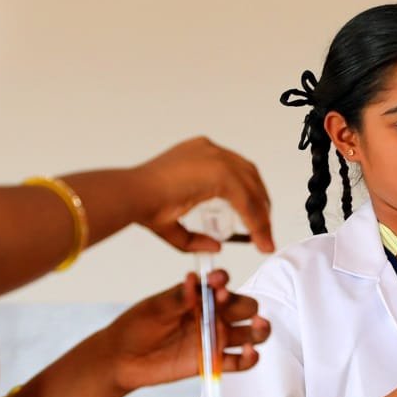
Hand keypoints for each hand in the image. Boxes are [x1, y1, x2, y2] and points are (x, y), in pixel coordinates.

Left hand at [101, 268, 269, 393]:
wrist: (122, 358)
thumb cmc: (136, 326)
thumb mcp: (156, 308)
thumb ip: (178, 297)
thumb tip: (193, 280)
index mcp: (201, 296)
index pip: (222, 284)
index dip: (224, 282)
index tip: (218, 283)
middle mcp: (214, 315)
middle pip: (246, 308)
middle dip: (246, 306)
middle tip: (230, 307)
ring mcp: (215, 338)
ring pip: (251, 333)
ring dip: (260, 328)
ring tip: (258, 326)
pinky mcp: (212, 361)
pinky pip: (240, 362)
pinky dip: (251, 358)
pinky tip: (249, 353)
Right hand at [131, 137, 274, 252]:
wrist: (132, 196)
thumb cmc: (143, 206)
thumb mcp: (173, 223)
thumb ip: (195, 238)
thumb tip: (218, 246)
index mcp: (199, 153)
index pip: (235, 171)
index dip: (249, 194)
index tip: (255, 217)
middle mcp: (210, 150)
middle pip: (249, 175)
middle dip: (261, 203)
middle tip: (264, 230)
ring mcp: (216, 157)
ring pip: (252, 187)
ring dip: (261, 214)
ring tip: (264, 238)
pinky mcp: (220, 171)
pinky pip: (246, 198)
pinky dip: (255, 219)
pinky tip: (257, 236)